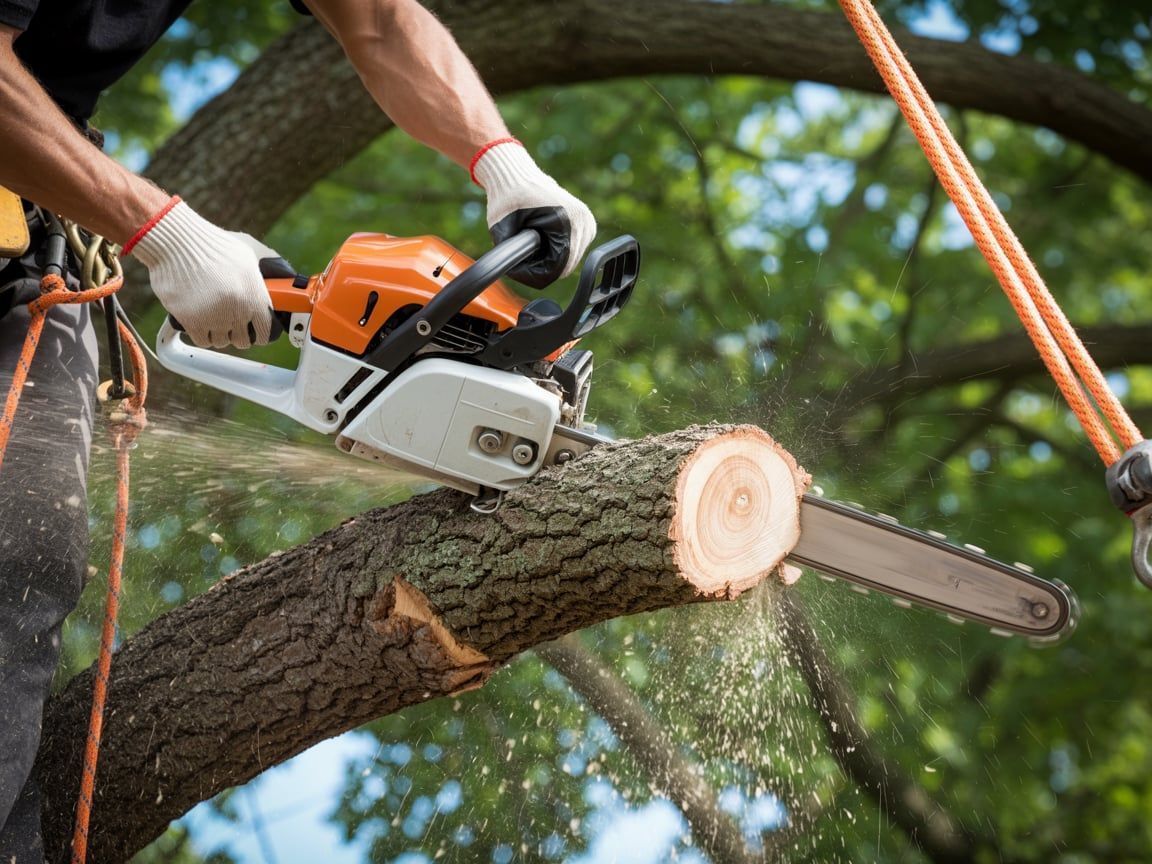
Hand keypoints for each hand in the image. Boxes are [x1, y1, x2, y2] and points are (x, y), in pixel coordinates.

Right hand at [125, 197, 274, 348]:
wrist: (178, 243)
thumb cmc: (214, 244)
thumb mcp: (250, 252)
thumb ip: (265, 269)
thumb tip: (281, 276)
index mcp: (254, 296)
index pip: (265, 330)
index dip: (261, 334)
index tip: (256, 333)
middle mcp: (236, 311)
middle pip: (242, 340)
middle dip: (239, 335)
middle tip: (233, 326)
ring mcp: (213, 318)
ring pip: (221, 342)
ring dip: (219, 334)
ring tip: (215, 321)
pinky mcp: (191, 321)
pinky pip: (202, 341)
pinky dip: (203, 336)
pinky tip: (202, 325)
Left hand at [471, 139, 596, 288]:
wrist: (516, 174)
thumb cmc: (507, 197)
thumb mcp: (502, 228)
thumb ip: (510, 254)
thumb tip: (516, 273)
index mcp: (568, 220)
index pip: (562, 266)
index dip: (540, 272)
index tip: (523, 264)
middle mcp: (583, 219)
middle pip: (568, 264)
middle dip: (546, 264)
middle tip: (526, 250)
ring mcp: (587, 220)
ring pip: (572, 258)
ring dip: (554, 257)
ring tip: (535, 240)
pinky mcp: (587, 221)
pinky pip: (576, 248)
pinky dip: (561, 249)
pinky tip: (546, 237)